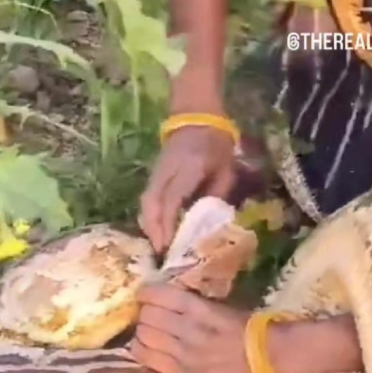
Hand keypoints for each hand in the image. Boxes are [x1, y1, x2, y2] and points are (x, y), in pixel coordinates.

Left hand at [127, 284, 254, 372]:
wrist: (266, 357)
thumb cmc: (245, 324)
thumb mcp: (219, 303)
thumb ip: (189, 300)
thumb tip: (160, 295)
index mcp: (200, 309)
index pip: (159, 296)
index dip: (147, 293)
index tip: (147, 293)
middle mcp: (189, 331)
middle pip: (148, 316)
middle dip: (146, 311)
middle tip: (151, 312)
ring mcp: (184, 354)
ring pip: (144, 336)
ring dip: (143, 330)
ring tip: (150, 329)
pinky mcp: (182, 372)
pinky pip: (147, 359)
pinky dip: (141, 349)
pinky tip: (147, 345)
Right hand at [138, 125, 236, 253]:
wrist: (198, 120)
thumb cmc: (217, 146)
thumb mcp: (226, 171)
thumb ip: (216, 197)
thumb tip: (207, 225)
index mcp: (189, 167)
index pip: (172, 199)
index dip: (168, 223)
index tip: (169, 245)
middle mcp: (167, 170)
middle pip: (151, 202)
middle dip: (153, 229)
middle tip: (160, 252)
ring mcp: (157, 172)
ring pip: (145, 201)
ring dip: (149, 225)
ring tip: (157, 245)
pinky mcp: (154, 175)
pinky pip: (147, 198)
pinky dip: (149, 216)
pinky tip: (156, 230)